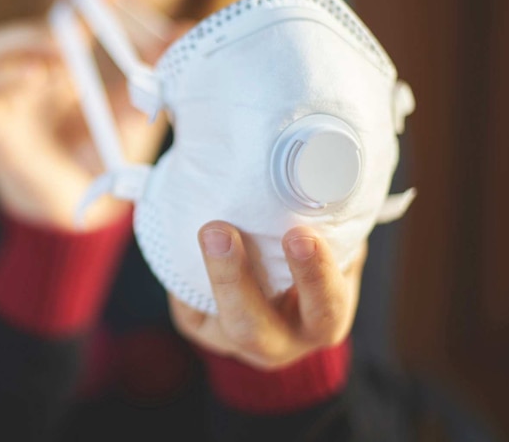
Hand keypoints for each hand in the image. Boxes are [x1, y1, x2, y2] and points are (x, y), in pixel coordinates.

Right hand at [0, 0, 168, 229]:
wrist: (86, 215)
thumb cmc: (107, 162)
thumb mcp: (135, 114)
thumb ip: (153, 76)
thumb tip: (185, 30)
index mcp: (64, 68)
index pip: (67, 19)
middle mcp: (30, 77)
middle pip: (24, 27)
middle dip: (52, 18)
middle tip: (83, 25)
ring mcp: (6, 101)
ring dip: (21, 48)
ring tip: (56, 65)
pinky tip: (32, 86)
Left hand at [169, 222, 365, 369]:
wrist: (276, 273)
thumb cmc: (313, 249)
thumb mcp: (326, 239)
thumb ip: (323, 220)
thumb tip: (310, 168)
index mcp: (323, 321)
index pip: (325, 306)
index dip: (314, 275)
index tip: (300, 235)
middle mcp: (280, 341)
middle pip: (252, 328)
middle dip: (234, 280)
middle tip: (220, 232)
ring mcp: (235, 340)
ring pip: (215, 317)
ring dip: (206, 273)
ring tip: (205, 229)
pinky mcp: (201, 326)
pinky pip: (188, 303)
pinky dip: (183, 268)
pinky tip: (182, 233)